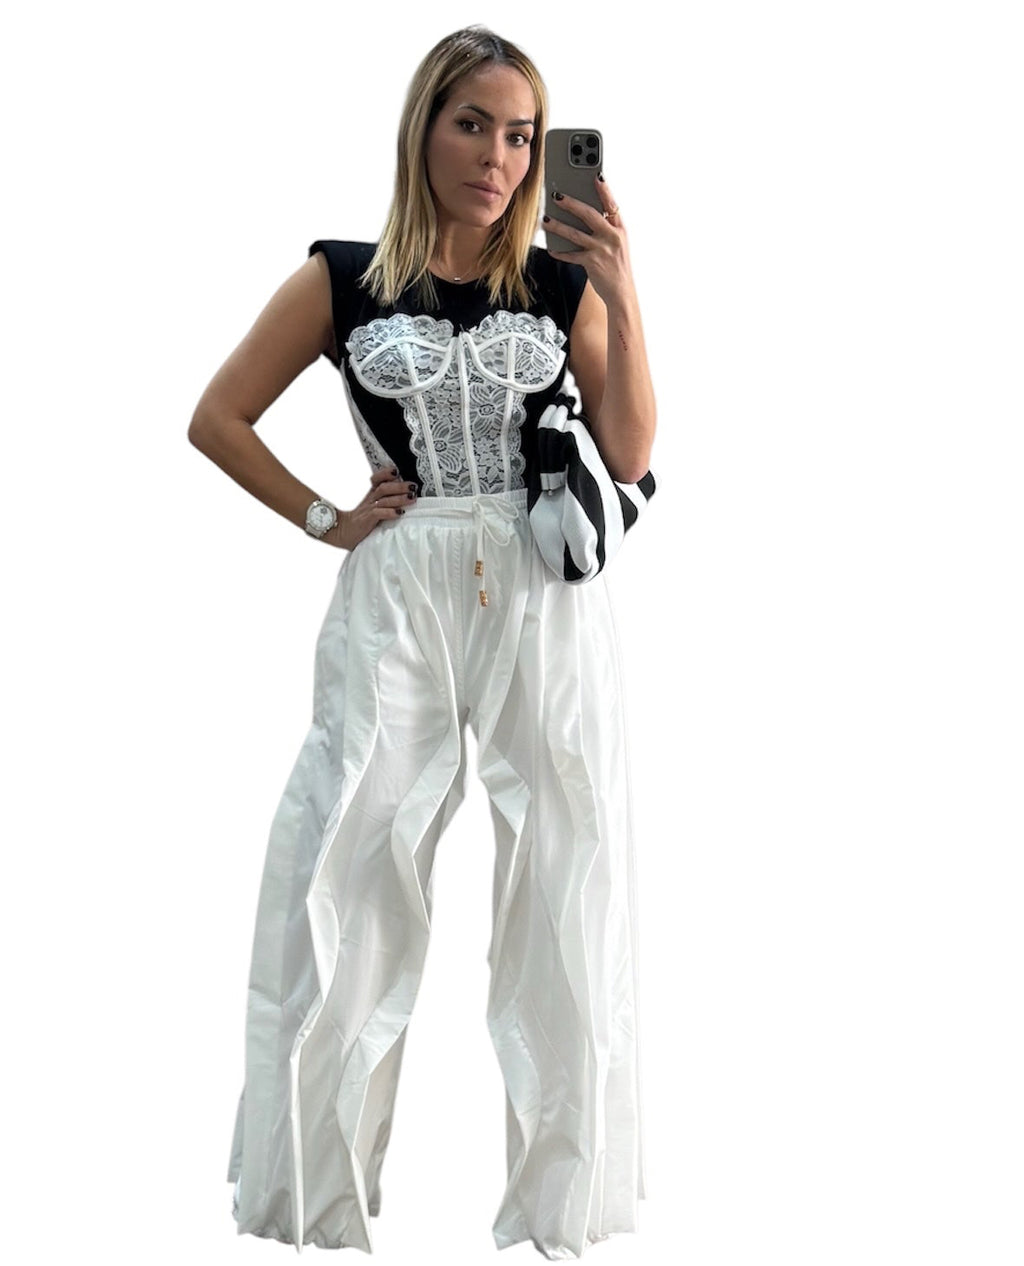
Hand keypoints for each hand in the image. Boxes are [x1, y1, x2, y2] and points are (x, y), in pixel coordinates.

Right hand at [323, 466, 417, 549]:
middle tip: (413, 486)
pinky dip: (390, 512)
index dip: (385, 474)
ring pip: (384, 500)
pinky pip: (378, 513)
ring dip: (399, 498)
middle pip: (384, 488)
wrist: (340, 533)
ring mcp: (367, 510)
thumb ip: (385, 504)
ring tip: (412, 498)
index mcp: (370, 496)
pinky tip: (399, 512)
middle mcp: (369, 501)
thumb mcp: (372, 510)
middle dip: (400, 486)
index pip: (376, 480)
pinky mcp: (366, 520)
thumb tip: (406, 500)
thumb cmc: (361, 523)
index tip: (397, 471)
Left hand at [543, 174, 632, 306]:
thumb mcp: (617, 243)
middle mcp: (612, 236)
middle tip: (557, 195)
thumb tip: (584, 213)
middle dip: (571, 203)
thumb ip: (605, 228)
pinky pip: (571, 255)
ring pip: (575, 233)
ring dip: (558, 226)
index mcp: (619, 228)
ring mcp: (602, 250)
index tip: (596, 176)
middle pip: (589, 214)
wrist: (622, 292)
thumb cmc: (617, 266)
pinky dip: (560, 252)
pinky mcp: (592, 263)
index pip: (611, 204)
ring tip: (545, 219)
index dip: (604, 190)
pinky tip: (550, 248)